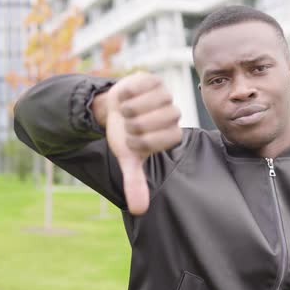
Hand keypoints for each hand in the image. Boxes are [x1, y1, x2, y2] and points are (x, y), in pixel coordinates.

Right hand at [105, 72, 181, 214]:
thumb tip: (139, 210)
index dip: (141, 140)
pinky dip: (127, 93)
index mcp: (172, 135)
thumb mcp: (128, 159)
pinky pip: (140, 85)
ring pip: (151, 102)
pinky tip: (125, 98)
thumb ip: (135, 182)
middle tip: (129, 124)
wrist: (115, 109)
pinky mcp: (153, 79)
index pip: (164, 139)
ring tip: (126, 111)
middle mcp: (174, 114)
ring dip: (131, 108)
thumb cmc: (125, 135)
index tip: (133, 139)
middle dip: (135, 124)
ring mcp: (165, 95)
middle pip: (158, 120)